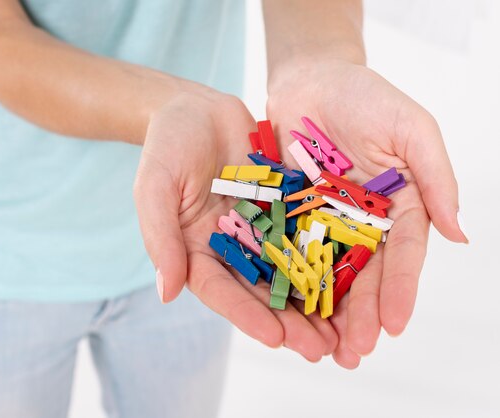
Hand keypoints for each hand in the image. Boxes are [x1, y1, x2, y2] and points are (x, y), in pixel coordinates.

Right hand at [134, 90, 338, 361]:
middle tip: (322, 350)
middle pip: (260, 291)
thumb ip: (160, 236)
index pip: (221, 290)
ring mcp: (259, 230)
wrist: (193, 108)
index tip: (275, 338)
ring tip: (344, 333)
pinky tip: (354, 280)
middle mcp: (230, 248)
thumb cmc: (166, 146)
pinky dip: (328, 260)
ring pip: (289, 272)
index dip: (247, 315)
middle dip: (290, 322)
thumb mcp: (155, 187)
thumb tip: (167, 293)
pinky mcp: (283, 209)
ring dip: (314, 303)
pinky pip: (307, 235)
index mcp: (197, 250)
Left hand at [266, 59, 467, 367]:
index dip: (401, 291)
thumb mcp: (412, 129)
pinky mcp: (290, 215)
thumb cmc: (366, 96)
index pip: (402, 255)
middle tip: (356, 352)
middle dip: (362, 314)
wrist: (311, 79)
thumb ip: (436, 178)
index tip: (396, 325)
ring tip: (323, 350)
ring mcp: (325, 221)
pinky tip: (286, 312)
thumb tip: (461, 234)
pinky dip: (289, 282)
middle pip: (364, 275)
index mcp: (398, 206)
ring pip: (327, 273)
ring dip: (326, 312)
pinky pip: (289, 251)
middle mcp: (362, 221)